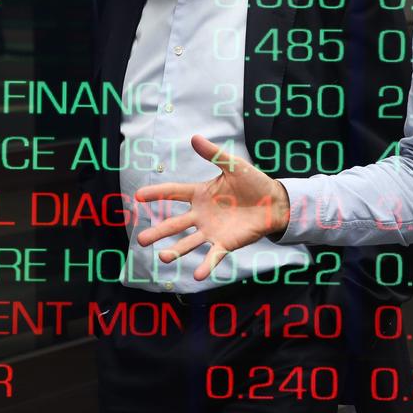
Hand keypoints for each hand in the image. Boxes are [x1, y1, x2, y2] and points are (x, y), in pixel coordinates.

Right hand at [135, 135, 290, 279]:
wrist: (274, 202)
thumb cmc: (253, 182)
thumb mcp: (233, 165)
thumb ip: (214, 154)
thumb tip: (194, 137)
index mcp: (200, 194)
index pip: (173, 193)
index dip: (157, 193)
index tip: (138, 195)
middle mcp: (201, 215)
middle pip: (175, 224)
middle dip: (158, 232)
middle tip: (141, 240)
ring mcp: (212, 230)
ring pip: (189, 242)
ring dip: (176, 251)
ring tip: (163, 258)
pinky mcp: (226, 243)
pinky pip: (214, 256)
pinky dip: (206, 265)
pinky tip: (198, 276)